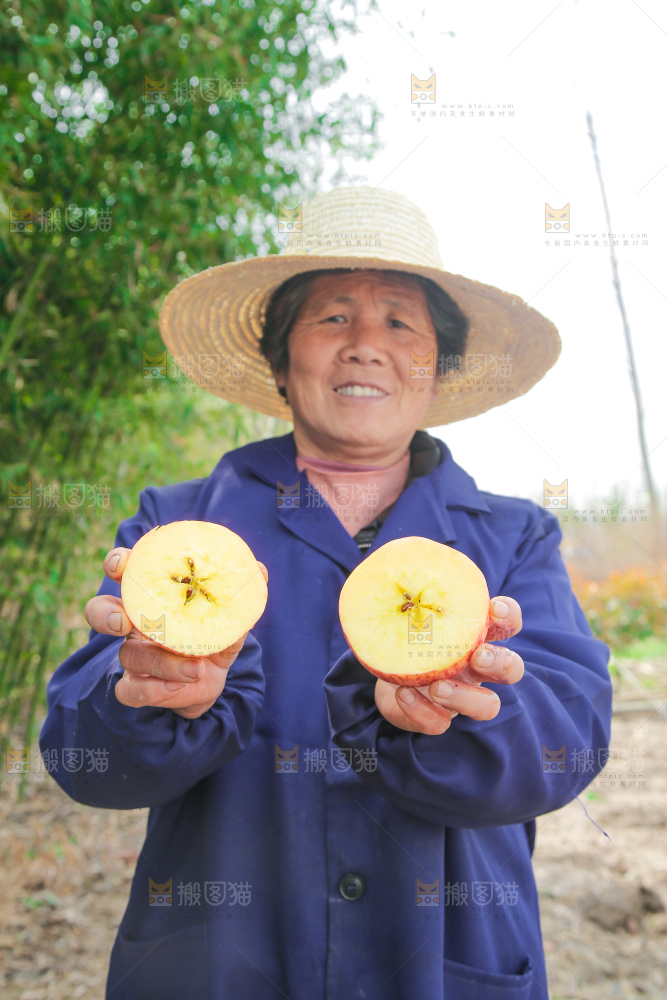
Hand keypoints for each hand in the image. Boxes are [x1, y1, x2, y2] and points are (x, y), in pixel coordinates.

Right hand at [84, 546, 268, 718]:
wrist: (212, 683)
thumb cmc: (213, 636)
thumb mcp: (229, 616)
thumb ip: (239, 595)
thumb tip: (260, 569)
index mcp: (153, 596)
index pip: (125, 572)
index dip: (117, 563)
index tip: (122, 563)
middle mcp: (134, 622)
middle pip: (99, 611)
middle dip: (105, 613)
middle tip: (124, 621)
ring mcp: (132, 655)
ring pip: (128, 654)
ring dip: (161, 662)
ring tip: (194, 668)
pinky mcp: (135, 687)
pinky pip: (130, 690)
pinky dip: (154, 690)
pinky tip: (178, 687)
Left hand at [374, 597, 523, 734]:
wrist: (380, 671)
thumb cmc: (402, 633)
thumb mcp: (406, 612)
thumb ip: (410, 596)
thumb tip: (395, 566)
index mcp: (475, 635)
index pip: (507, 624)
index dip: (509, 616)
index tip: (494, 608)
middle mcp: (476, 667)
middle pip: (512, 668)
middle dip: (500, 662)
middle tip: (477, 656)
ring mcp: (461, 696)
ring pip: (488, 705)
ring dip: (465, 696)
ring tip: (437, 686)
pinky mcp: (437, 718)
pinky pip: (440, 723)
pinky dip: (422, 711)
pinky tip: (403, 694)